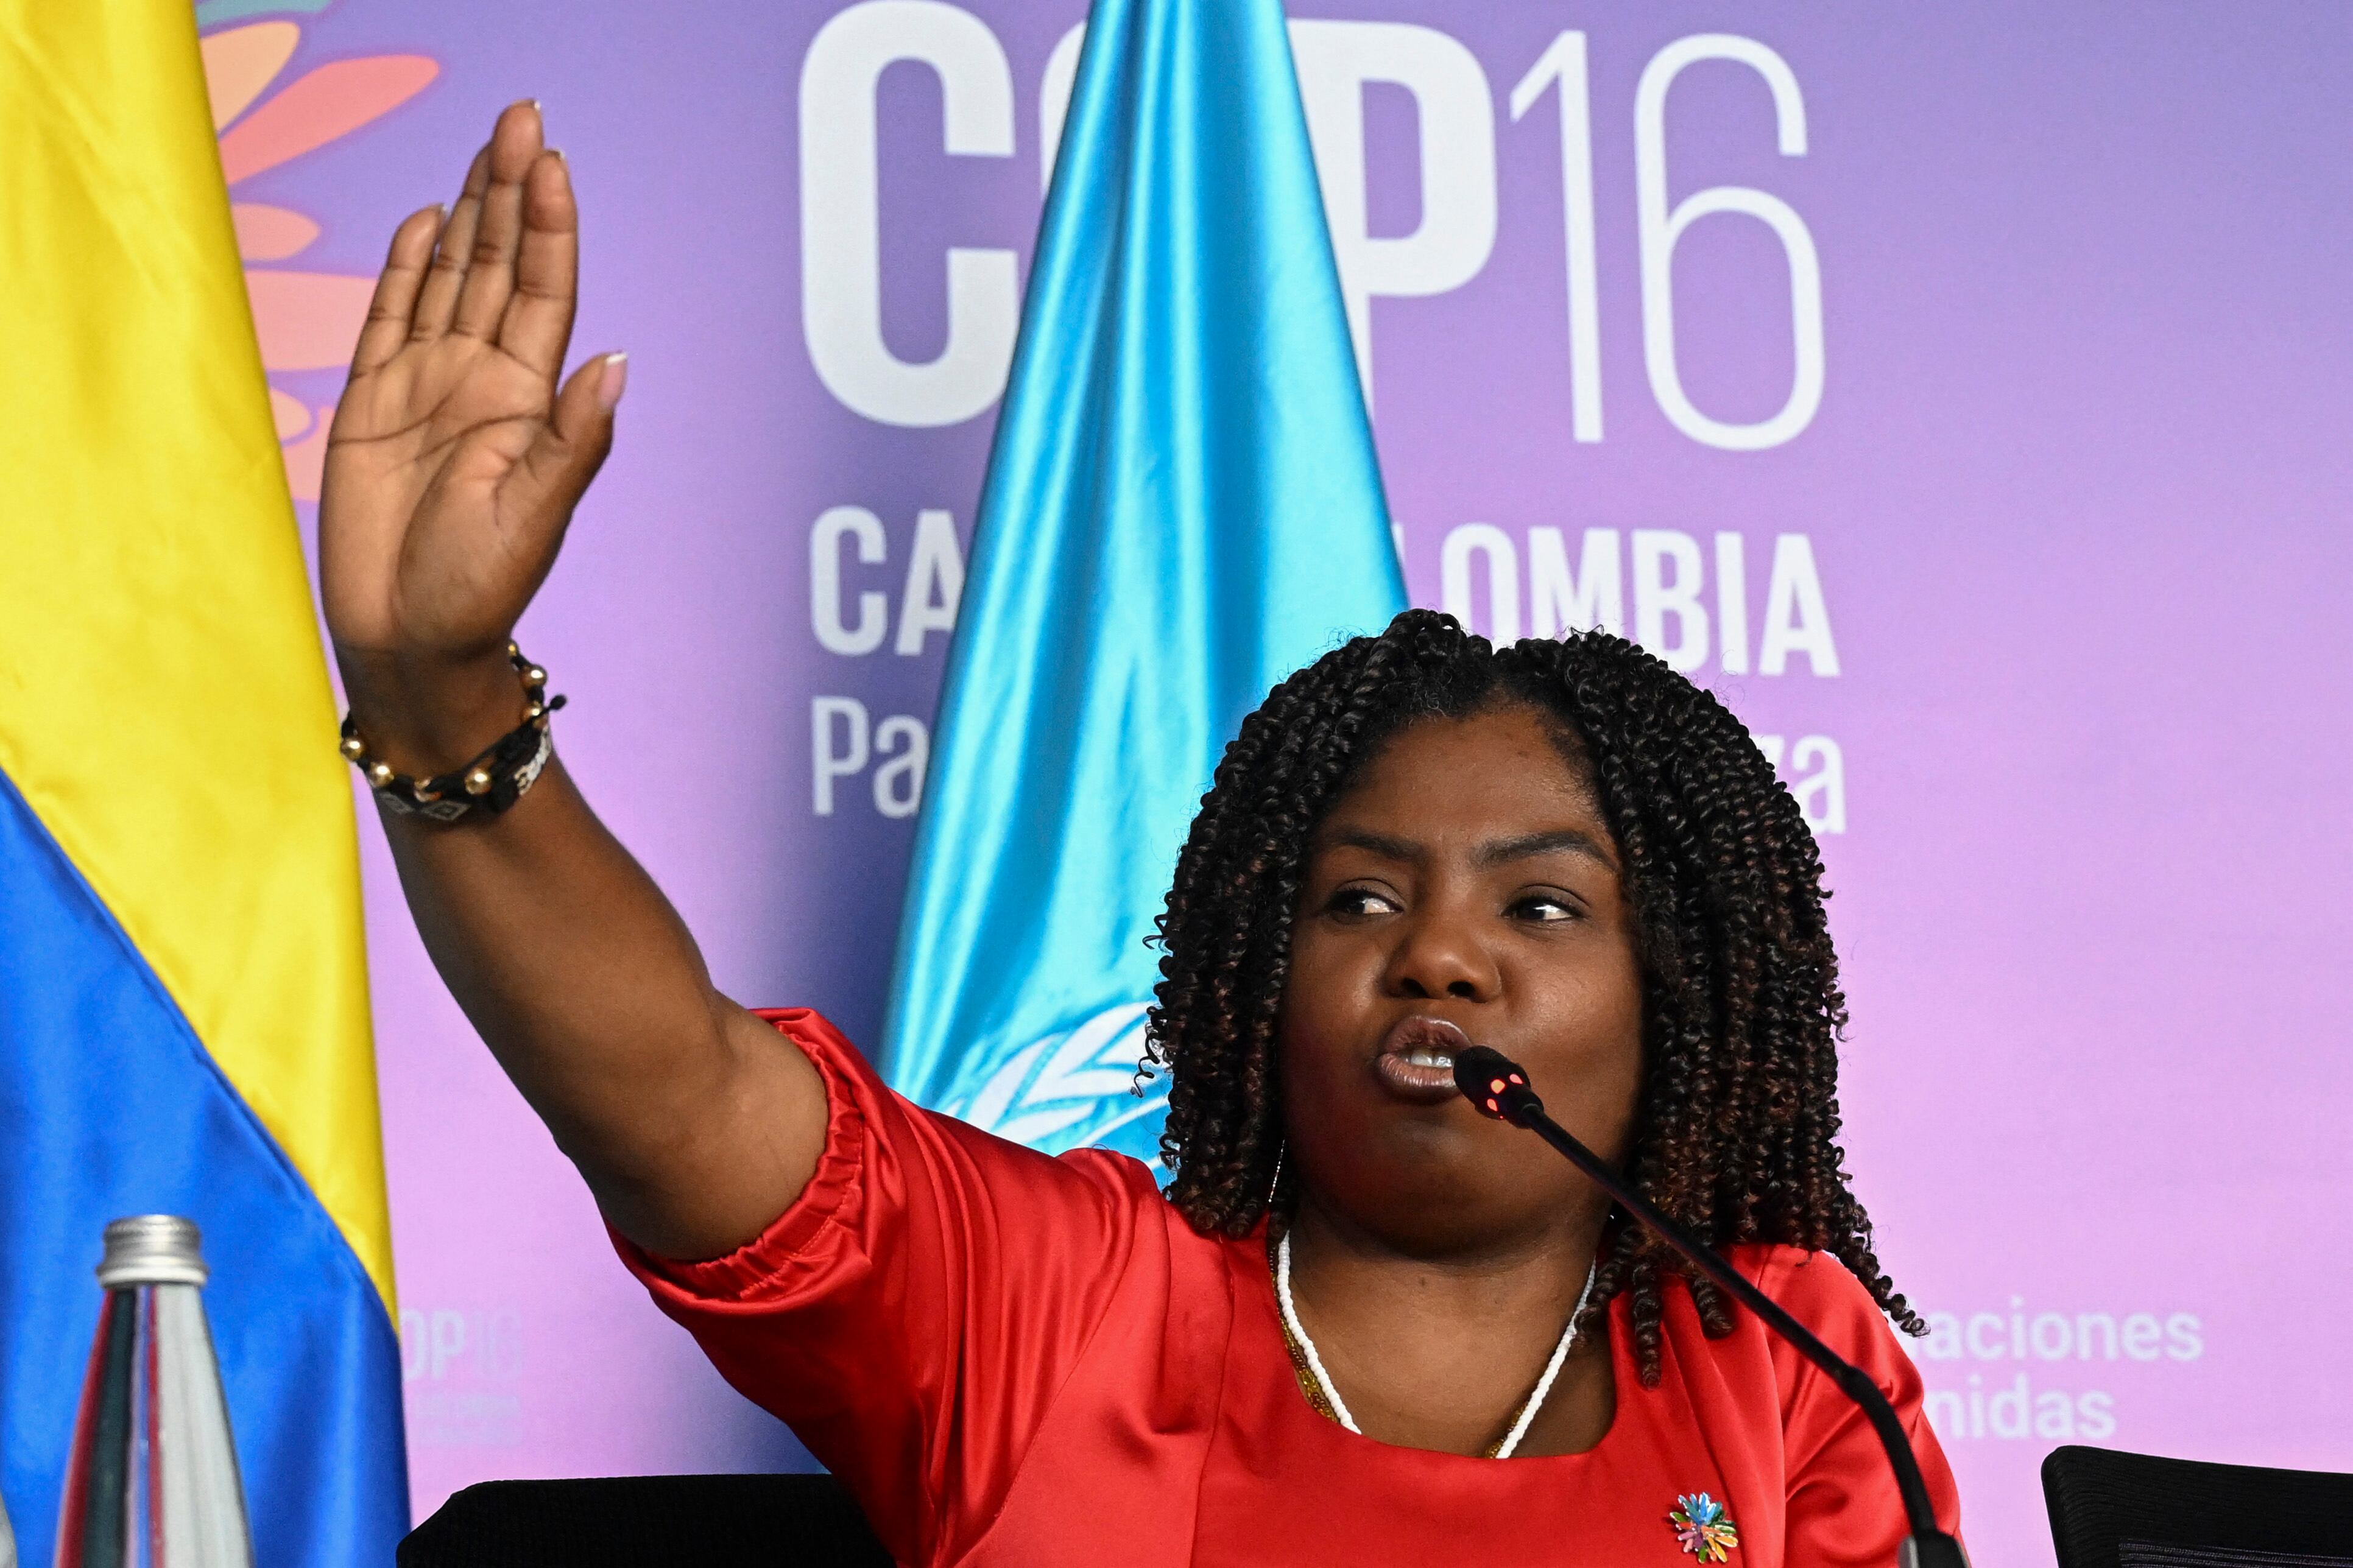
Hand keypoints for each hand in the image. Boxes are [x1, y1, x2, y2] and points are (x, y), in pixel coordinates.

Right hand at [320, 101, 623, 766]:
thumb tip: (616, 364)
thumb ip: (572, 441)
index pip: (542, 292)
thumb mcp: (534, 518)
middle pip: (498, 266)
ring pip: (450, 278)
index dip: (548, 226)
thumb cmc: (479, 593)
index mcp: (526, 402)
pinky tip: (428, 222)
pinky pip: (389, 318)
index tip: (551, 161)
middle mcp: (482, 382)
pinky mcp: (372, 403)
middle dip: (510, 191)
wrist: (410, 641)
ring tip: (486, 145)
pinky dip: (406, 268)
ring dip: (468, 212)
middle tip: (521, 116)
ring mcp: (426, 386)